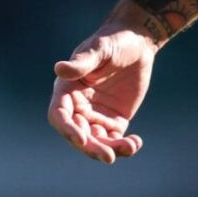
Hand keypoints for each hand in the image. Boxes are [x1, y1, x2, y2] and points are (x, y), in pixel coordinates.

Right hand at [47, 23, 156, 163]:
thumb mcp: (100, 49)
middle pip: (78, 135)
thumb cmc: (114, 40)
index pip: (59, 115)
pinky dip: (124, 146)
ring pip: (97, 142)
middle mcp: (78, 107)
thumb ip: (82, 62)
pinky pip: (115, 140)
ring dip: (110, 149)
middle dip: (91, 147)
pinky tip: (135, 143)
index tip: (81, 138)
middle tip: (109, 156)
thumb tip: (59, 69)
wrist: (138, 43)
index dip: (67, 129)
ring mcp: (96, 116)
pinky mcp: (114, 121)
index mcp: (67, 90)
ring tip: (129, 148)